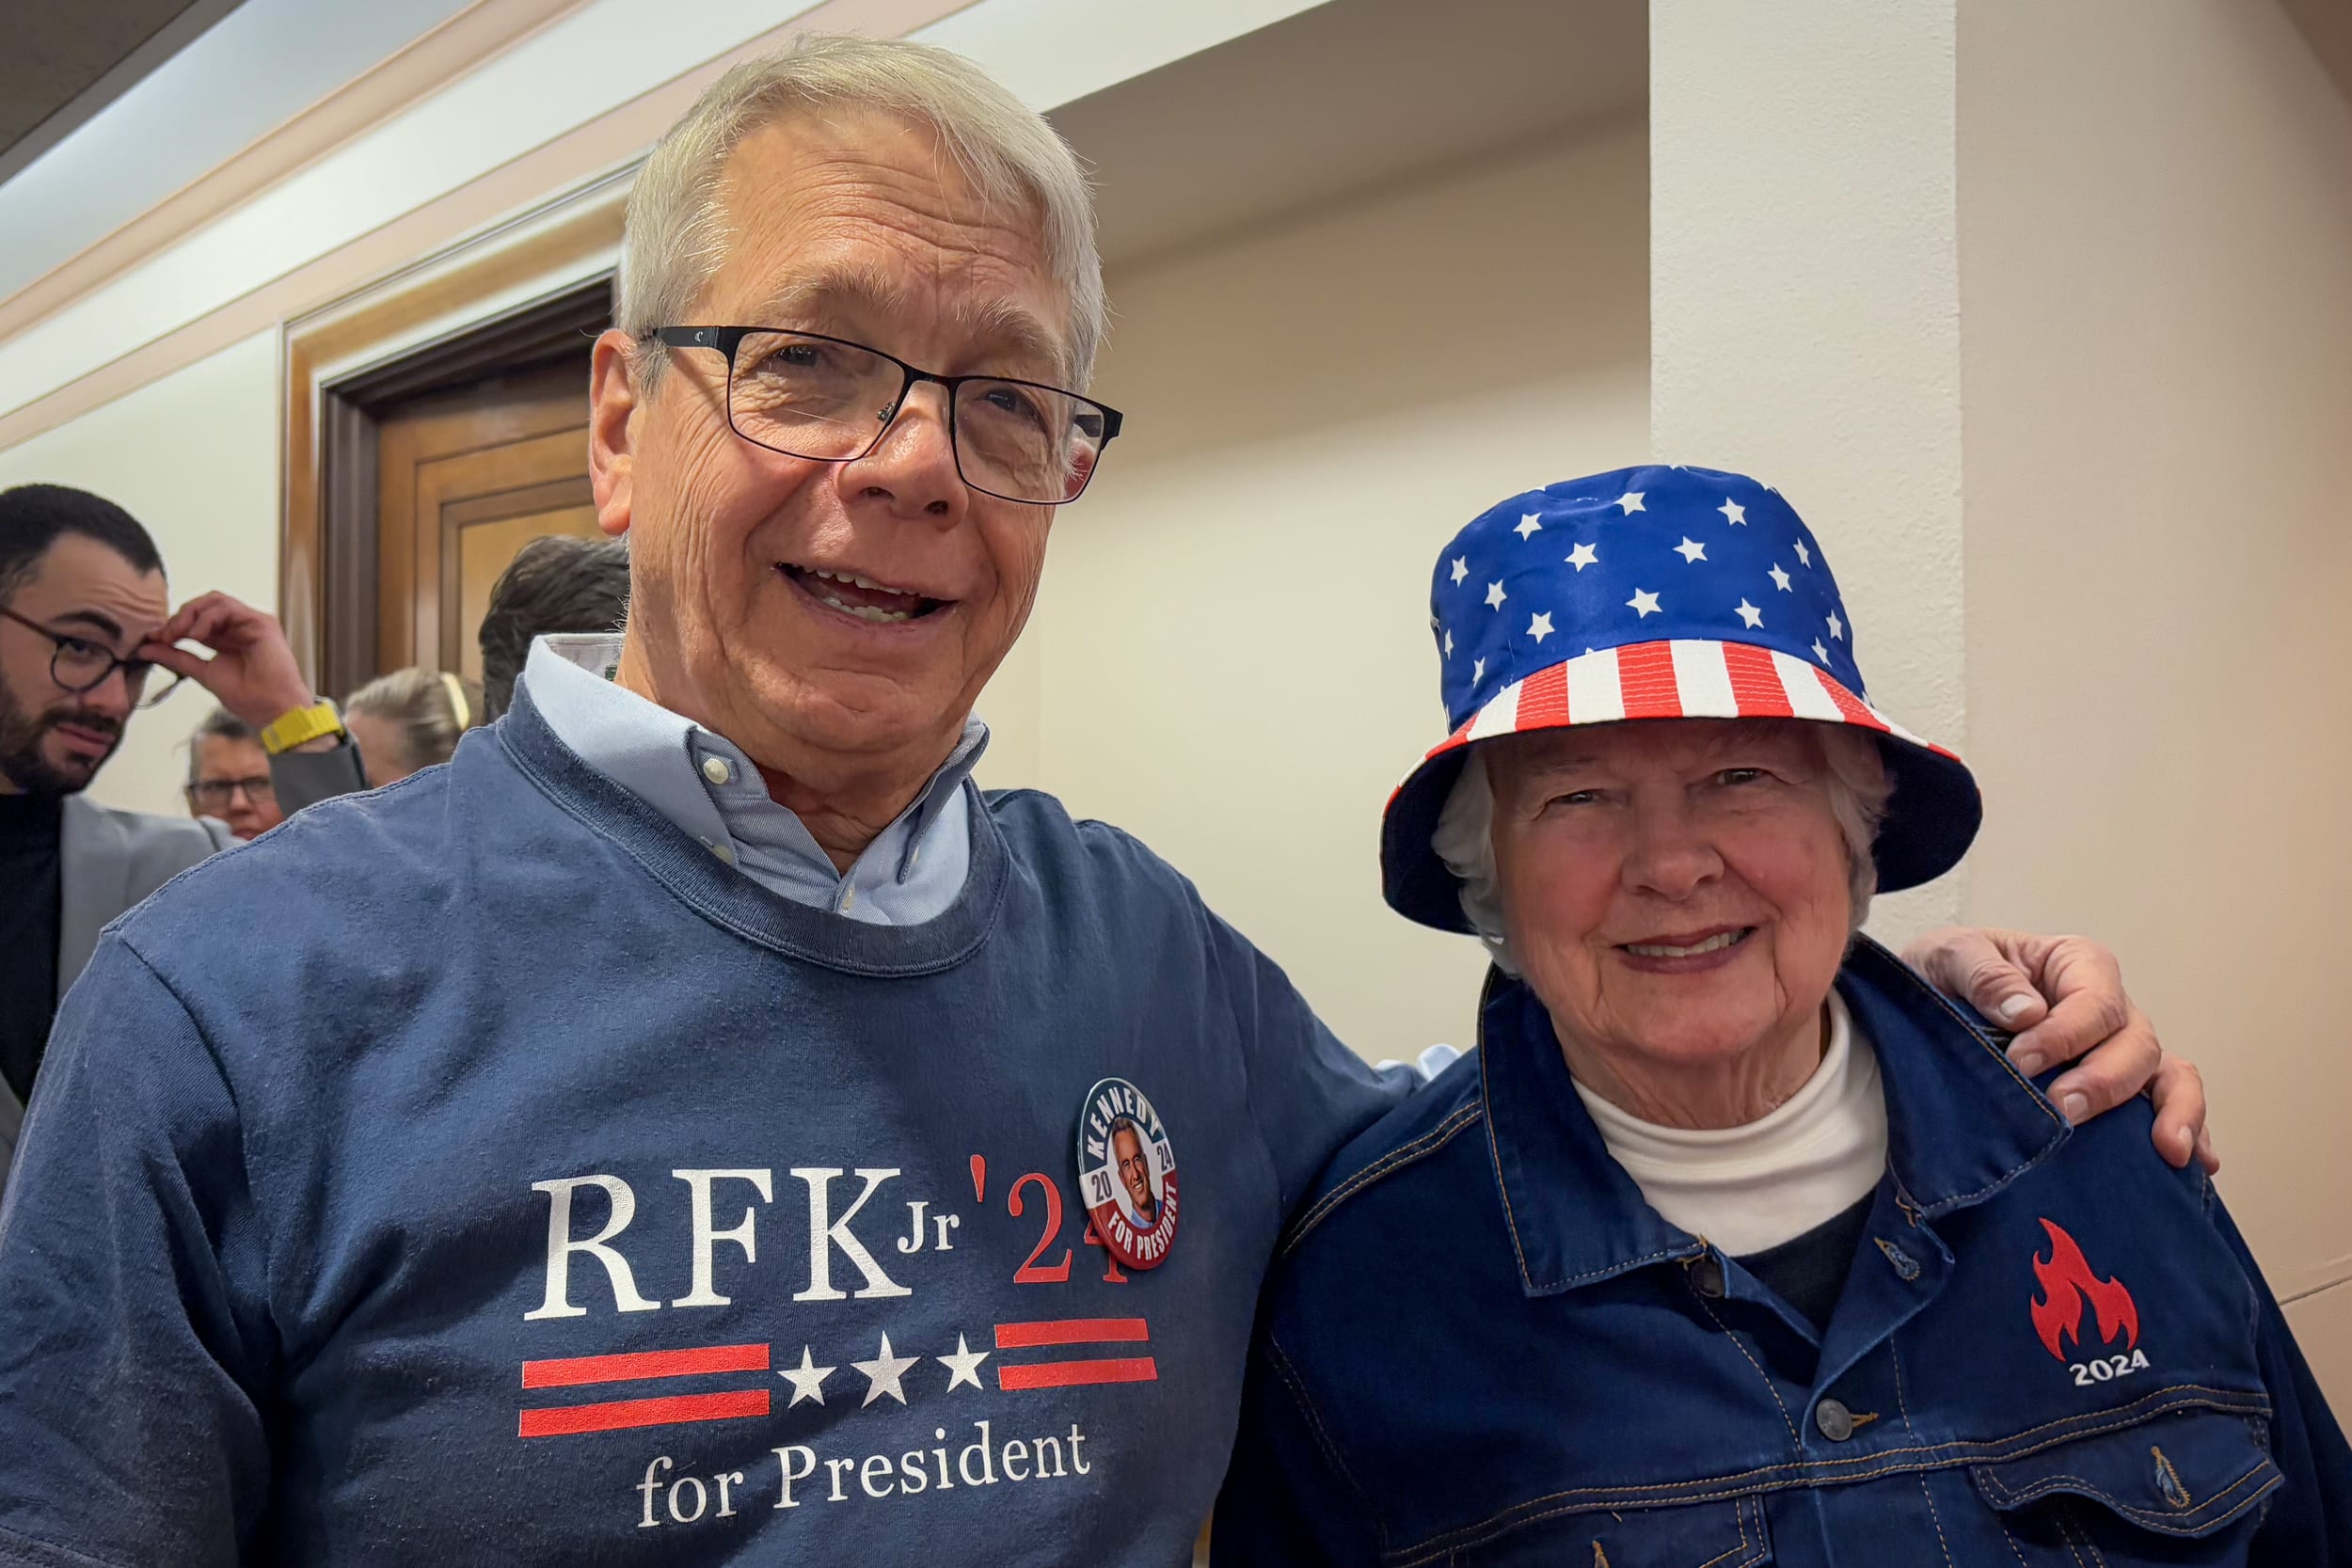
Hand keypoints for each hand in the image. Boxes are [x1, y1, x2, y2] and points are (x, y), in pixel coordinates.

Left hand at [139, 592, 316, 730]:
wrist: (273, 709)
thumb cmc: (248, 697)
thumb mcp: (203, 673)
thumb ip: (177, 658)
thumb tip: (146, 648)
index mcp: (227, 638)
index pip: (196, 619)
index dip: (173, 625)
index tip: (153, 639)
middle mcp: (240, 626)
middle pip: (203, 605)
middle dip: (179, 617)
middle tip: (164, 636)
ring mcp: (251, 622)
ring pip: (214, 600)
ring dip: (190, 614)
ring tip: (178, 635)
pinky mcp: (261, 622)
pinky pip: (227, 608)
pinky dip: (206, 618)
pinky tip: (196, 635)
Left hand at [1901, 927, 2214, 1173]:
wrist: (1923, 1009)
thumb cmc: (1946, 974)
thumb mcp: (1948, 955)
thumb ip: (1983, 974)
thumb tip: (2028, 1012)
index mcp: (2075, 965)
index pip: (2094, 1000)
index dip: (2065, 1034)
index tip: (2021, 1062)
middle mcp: (2108, 1008)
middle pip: (2136, 1042)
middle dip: (2105, 1080)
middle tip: (2064, 1109)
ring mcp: (2117, 1051)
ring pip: (2167, 1075)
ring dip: (2172, 1111)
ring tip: (2167, 1150)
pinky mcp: (2115, 1090)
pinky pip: (2167, 1106)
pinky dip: (2189, 1130)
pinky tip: (2193, 1163)